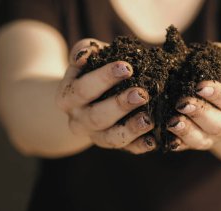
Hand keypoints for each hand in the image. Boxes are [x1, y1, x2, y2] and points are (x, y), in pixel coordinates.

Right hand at [56, 39, 155, 153]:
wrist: (87, 97)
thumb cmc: (91, 70)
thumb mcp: (86, 57)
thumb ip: (85, 50)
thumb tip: (86, 55)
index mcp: (67, 98)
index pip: (82, 89)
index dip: (103, 78)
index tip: (127, 67)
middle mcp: (78, 121)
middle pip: (96, 117)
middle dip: (119, 105)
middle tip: (141, 94)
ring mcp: (96, 136)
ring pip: (110, 138)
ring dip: (130, 129)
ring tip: (149, 119)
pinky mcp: (114, 145)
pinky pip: (127, 150)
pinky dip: (140, 146)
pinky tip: (154, 140)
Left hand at [167, 43, 220, 150]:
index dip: (219, 95)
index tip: (200, 85)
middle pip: (219, 125)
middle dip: (199, 113)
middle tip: (182, 102)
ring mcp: (215, 138)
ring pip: (202, 140)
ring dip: (186, 131)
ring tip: (172, 121)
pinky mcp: (197, 143)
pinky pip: (186, 146)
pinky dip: (176, 142)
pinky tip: (165, 135)